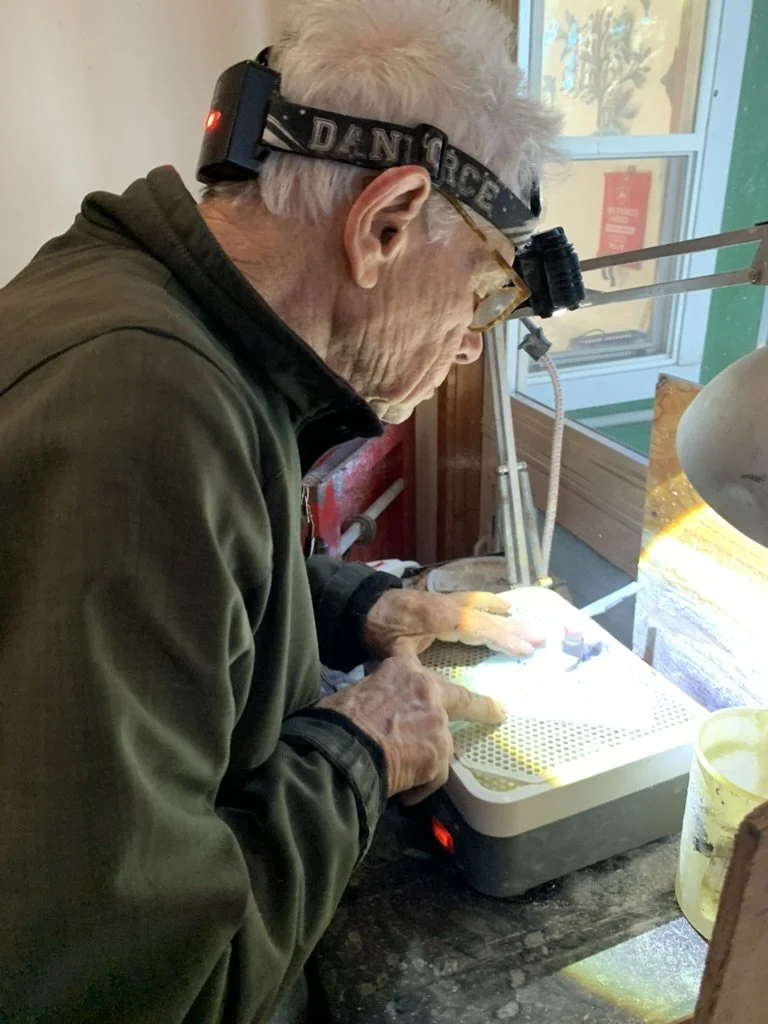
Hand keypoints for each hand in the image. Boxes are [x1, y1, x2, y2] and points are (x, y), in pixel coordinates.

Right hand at [318, 655, 504, 804]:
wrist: (343, 750)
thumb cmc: (338, 720)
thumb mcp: (355, 694)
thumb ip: (375, 697)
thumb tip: (370, 713)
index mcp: (403, 670)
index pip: (417, 663)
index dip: (425, 673)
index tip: (435, 678)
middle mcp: (428, 690)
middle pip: (460, 698)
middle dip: (480, 706)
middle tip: (497, 711)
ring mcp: (438, 724)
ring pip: (441, 744)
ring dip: (427, 758)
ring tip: (403, 775)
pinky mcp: (440, 754)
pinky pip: (434, 775)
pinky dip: (420, 786)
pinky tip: (403, 794)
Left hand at [363, 589, 545, 658]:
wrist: (361, 605)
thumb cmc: (378, 630)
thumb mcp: (395, 651)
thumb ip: (413, 666)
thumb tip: (427, 688)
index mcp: (441, 617)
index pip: (478, 627)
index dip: (503, 638)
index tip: (525, 650)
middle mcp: (448, 605)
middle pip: (486, 615)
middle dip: (513, 627)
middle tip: (540, 638)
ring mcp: (445, 599)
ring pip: (481, 603)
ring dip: (504, 613)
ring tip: (526, 620)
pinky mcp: (440, 599)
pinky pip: (472, 600)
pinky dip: (489, 604)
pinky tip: (500, 607)